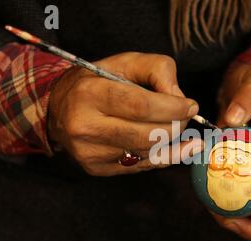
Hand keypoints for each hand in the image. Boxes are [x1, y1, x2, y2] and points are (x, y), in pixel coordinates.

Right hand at [48, 52, 202, 175]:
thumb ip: (157, 69)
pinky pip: (141, 166)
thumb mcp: (124, 62)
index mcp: (90, 94)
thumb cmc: (97, 82)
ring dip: (173, 142)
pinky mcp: (96, 168)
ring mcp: (89, 152)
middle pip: (147, 134)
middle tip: (186, 116)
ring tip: (180, 127)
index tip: (191, 106)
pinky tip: (179, 147)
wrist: (59, 109)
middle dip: (177, 126)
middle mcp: (86, 126)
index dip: (173, 108)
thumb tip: (179, 98)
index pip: (141, 106)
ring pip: (147, 153)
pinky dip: (165, 157)